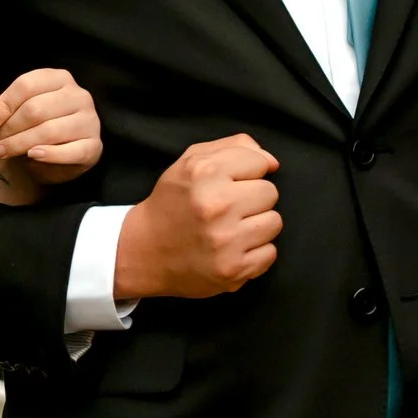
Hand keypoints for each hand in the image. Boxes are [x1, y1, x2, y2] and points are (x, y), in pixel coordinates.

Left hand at [0, 68, 103, 201]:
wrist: (51, 162)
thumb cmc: (31, 131)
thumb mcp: (10, 116)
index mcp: (58, 79)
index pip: (27, 85)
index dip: (2, 106)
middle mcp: (79, 95)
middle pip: (36, 109)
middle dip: (8, 129)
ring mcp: (90, 120)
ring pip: (49, 131)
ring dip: (19, 144)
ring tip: (0, 153)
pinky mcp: (94, 146)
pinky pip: (71, 151)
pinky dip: (49, 154)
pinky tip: (32, 156)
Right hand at [112, 134, 281, 299]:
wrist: (143, 250)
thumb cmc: (172, 203)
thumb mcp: (191, 161)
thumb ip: (234, 147)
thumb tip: (271, 161)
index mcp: (205, 172)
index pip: (260, 162)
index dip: (248, 172)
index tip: (230, 184)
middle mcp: (217, 205)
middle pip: (270, 193)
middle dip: (253, 199)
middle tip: (229, 208)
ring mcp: (226, 240)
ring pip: (274, 222)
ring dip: (257, 225)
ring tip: (232, 228)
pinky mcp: (233, 269)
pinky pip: (270, 253)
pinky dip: (255, 252)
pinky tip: (233, 249)